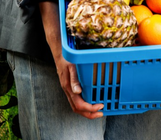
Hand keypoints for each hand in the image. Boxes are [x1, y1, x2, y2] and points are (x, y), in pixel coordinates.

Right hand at [40, 1, 103, 118]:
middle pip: (77, 107)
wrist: (58, 47)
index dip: (90, 108)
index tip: (101, 106)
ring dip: (88, 109)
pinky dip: (85, 102)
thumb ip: (74, 77)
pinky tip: (93, 98)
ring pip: (76, 104)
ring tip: (99, 109)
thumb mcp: (71, 64)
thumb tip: (77, 91)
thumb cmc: (67, 55)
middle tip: (103, 111)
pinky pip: (76, 98)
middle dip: (90, 113)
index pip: (78, 104)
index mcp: (69, 85)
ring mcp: (68, 87)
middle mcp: (68, 88)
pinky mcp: (70, 83)